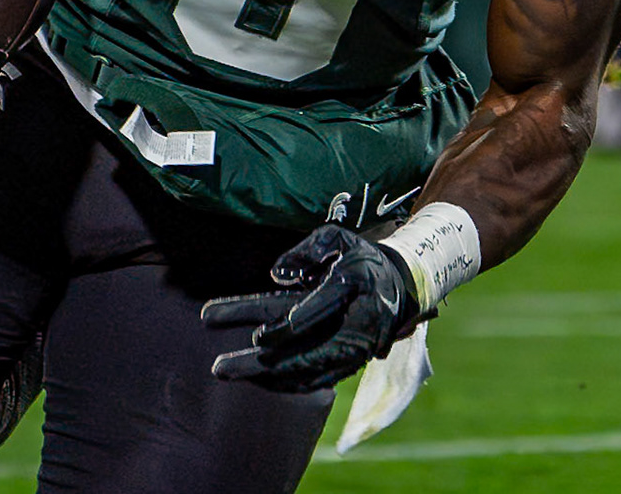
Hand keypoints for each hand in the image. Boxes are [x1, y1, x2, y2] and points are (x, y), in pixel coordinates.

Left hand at [203, 225, 420, 392]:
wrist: (401, 287)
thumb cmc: (360, 259)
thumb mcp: (338, 238)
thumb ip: (308, 249)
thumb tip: (276, 275)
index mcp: (353, 285)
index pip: (320, 308)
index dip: (290, 325)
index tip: (258, 336)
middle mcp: (357, 322)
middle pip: (306, 349)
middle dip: (260, 362)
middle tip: (219, 366)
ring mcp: (356, 348)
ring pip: (307, 370)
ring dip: (264, 375)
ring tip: (224, 370)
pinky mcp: (352, 363)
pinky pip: (316, 380)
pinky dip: (284, 382)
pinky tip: (254, 377)